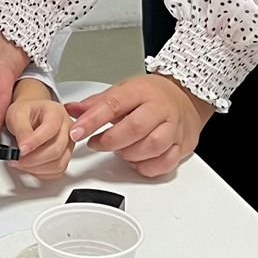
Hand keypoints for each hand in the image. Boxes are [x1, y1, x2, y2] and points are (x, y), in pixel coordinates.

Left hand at [6, 88, 72, 180]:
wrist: (30, 115)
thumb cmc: (26, 112)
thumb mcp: (17, 115)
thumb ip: (21, 129)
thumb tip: (24, 147)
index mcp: (57, 112)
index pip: (51, 128)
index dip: (35, 142)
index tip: (20, 150)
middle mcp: (67, 128)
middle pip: (56, 149)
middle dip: (33, 159)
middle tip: (17, 159)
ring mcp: (68, 143)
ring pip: (59, 163)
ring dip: (37, 168)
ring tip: (21, 163)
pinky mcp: (65, 156)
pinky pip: (58, 171)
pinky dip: (42, 173)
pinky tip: (30, 167)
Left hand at [68, 73, 213, 176]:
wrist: (186, 97)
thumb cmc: (152, 95)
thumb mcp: (123, 91)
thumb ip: (96, 104)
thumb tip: (71, 110)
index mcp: (142, 92)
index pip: (114, 104)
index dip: (92, 120)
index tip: (77, 132)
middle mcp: (160, 109)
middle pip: (135, 128)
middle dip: (110, 141)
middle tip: (96, 144)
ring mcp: (174, 128)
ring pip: (153, 146)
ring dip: (130, 154)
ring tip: (120, 150)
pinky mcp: (182, 145)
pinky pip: (165, 163)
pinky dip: (147, 167)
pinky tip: (137, 160)